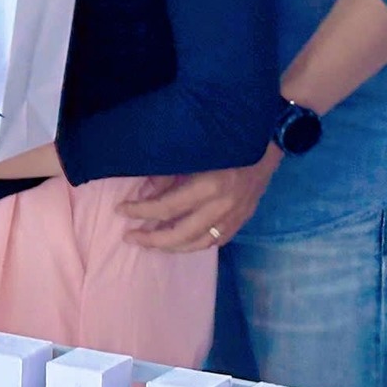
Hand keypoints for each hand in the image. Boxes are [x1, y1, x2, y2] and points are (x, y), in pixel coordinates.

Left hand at [119, 148, 281, 250]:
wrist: (266, 141)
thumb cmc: (223, 140)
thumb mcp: (191, 150)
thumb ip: (168, 172)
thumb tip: (144, 190)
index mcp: (209, 186)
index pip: (167, 207)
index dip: (141, 210)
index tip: (120, 210)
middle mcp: (223, 206)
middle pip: (182, 233)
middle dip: (153, 239)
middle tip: (130, 237)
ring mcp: (236, 215)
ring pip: (200, 242)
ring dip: (173, 247)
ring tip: (152, 244)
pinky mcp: (244, 218)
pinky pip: (218, 240)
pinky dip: (197, 244)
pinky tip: (182, 243)